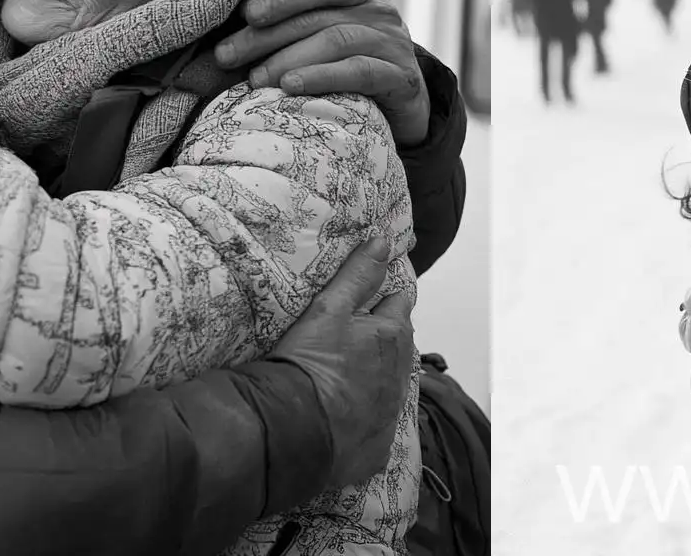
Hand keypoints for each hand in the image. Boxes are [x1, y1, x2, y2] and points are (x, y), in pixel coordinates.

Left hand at [215, 0, 430, 145]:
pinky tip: (292, 86)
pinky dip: (322, 76)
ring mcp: (392, 36)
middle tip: (227, 54)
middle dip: (268, 31)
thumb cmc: (341, 58)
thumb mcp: (317, 26)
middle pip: (320, 6)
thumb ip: (286, 13)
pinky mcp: (401, 74)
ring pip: (335, 37)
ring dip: (287, 57)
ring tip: (254, 79)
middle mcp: (376, 0)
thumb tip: (230, 16)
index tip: (245, 13)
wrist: (398, 100)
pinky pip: (358, 71)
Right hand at [269, 237, 414, 486]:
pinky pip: (377, 429)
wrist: (291, 432)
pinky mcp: (376, 451)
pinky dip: (366, 421)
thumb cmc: (309, 361)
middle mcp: (400, 377)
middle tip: (354, 341)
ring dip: (378, 380)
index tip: (367, 305)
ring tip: (349, 379)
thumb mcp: (329, 308)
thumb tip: (383, 239)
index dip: (382, 303)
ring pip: (391, 387)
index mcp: (393, 338)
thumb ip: (358, 274)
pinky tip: (345, 418)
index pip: (398, 307)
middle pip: (399, 348)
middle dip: (385, 341)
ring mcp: (389, 417)